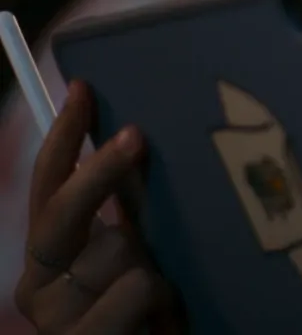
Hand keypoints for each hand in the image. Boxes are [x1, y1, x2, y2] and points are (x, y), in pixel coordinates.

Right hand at [12, 82, 179, 333]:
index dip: (62, 135)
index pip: (46, 184)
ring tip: (166, 295)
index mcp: (48, 257)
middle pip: (61, 211)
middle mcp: (38, 285)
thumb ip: (129, 211)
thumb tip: (139, 139)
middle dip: (99, 172)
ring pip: (115, 249)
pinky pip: (135, 288)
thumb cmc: (150, 311)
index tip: (81, 87)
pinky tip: (161, 319)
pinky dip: (159, 297)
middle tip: (135, 135)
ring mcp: (55, 318)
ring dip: (154, 263)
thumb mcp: (141, 253)